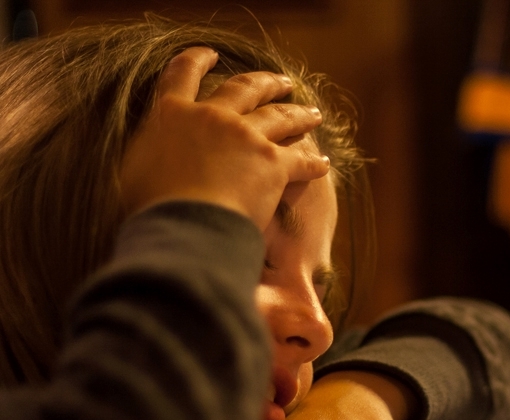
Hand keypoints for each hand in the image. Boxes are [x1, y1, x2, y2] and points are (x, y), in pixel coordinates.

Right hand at [119, 46, 328, 228]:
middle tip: (283, 81)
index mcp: (171, 115)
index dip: (196, 61)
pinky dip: (314, 162)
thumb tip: (152, 163)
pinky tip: (324, 164)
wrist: (186, 225)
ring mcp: (246, 137)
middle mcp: (212, 117)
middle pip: (244, 88)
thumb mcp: (134, 172)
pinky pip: (300, 159)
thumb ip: (148, 156)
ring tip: (314, 113)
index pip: (180, 75)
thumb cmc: (152, 207)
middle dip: (267, 82)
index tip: (210, 54)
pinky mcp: (273, 163)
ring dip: (299, 114)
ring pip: (280, 117)